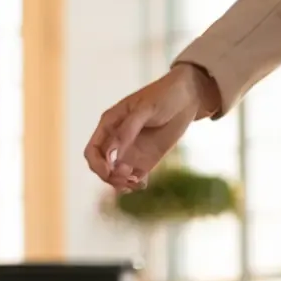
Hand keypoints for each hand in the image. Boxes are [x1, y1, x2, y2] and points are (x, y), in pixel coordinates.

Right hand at [84, 64, 218, 191]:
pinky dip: (135, 184)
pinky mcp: (147, 159)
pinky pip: (135, 177)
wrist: (188, 96)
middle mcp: (117, 140)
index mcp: (109, 125)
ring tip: (136, 183)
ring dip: (121, 184)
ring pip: (116, 176)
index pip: (92, 151)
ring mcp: (131, 151)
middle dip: (109, 177)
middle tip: (126, 179)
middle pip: (102, 167)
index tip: (110, 172)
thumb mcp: (145, 109)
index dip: (97, 165)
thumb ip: (128, 130)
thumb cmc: (164, 95)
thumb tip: (114, 155)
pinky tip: (142, 184)